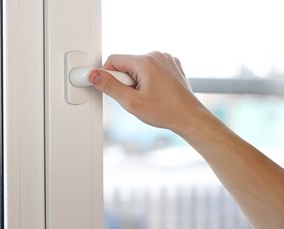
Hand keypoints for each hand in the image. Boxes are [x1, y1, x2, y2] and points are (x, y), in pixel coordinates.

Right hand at [89, 51, 206, 133]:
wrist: (189, 118)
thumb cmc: (165, 112)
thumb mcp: (131, 102)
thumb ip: (110, 86)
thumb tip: (93, 75)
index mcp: (146, 62)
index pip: (113, 60)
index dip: (107, 76)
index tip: (112, 90)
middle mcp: (157, 55)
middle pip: (126, 63)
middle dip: (125, 80)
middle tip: (135, 97)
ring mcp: (166, 59)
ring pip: (138, 66)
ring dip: (136, 80)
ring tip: (147, 95)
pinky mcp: (172, 64)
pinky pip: (151, 68)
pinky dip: (148, 78)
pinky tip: (156, 92)